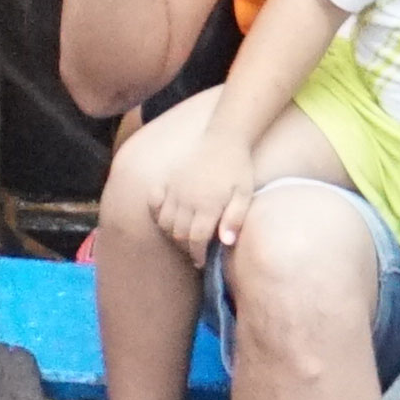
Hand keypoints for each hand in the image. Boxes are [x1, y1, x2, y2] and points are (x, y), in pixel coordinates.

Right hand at [111, 102, 249, 262]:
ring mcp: (176, 189)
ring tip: (184, 238)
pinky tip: (167, 218)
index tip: (202, 261)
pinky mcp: (169, 180)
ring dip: (172, 234)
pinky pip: (155, 202)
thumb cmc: (238, 168)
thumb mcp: (245, 193)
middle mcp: (188, 199)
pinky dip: (157, 214)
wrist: (223, 138)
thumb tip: (226, 242)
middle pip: (178, 234)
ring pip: (165, 222)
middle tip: (195, 252)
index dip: (198, 254)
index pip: (196, 239)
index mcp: (207, 205)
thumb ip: (235, 218)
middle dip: (186, 248)